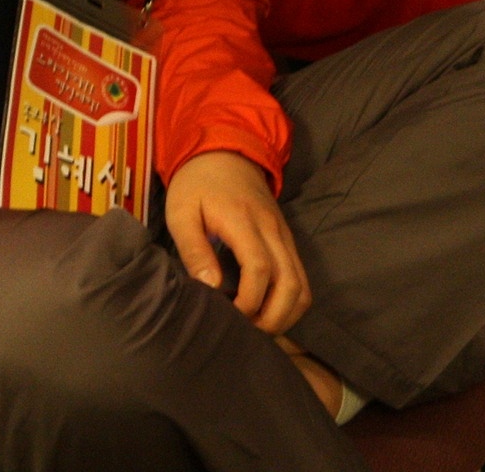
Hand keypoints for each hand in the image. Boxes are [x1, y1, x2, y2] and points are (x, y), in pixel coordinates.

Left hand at [165, 149, 310, 333]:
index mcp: (244, 221)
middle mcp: (273, 230)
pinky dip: (290, 302)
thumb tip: (210, 287)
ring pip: (302, 286)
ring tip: (256, 327)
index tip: (228, 317)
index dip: (248, 302)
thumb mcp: (181, 211)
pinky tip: (266, 311)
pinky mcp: (287, 241)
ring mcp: (284, 236)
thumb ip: (193, 249)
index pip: (260, 269)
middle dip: (272, 318)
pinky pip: (300, 278)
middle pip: (291, 284)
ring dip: (285, 315)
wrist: (226, 152)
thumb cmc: (197, 184)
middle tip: (245, 332)